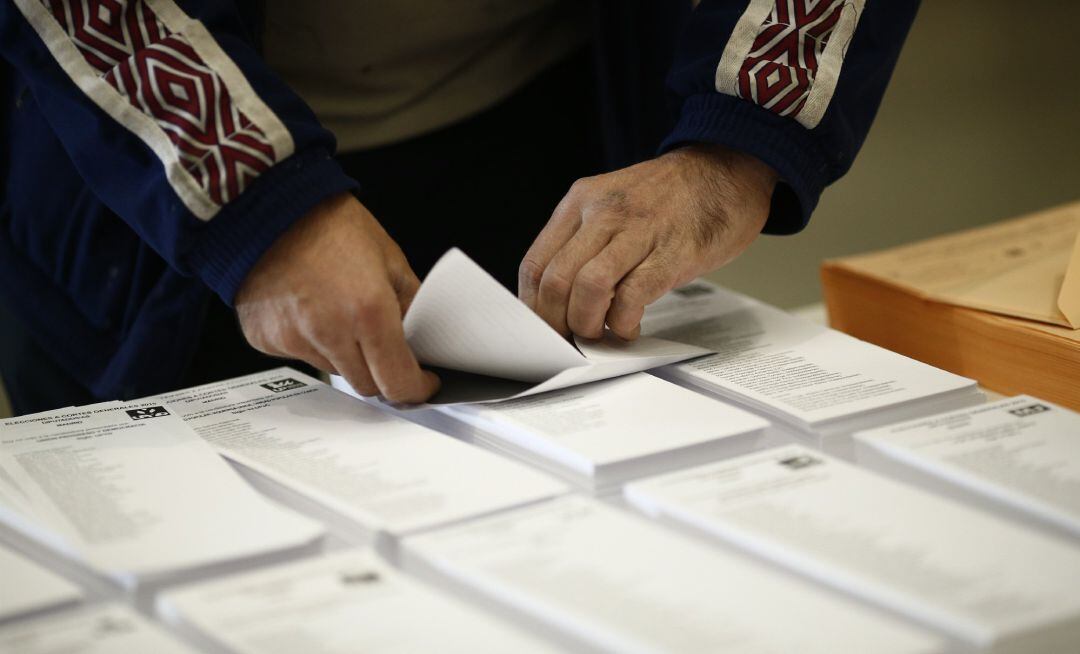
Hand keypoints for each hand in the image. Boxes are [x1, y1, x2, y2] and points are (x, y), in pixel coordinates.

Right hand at [235, 192, 438, 402]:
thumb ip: (411, 305)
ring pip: (335, 372)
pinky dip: (313, 344)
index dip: (416, 388)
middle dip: (383, 372)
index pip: (398, 382)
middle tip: (383, 344)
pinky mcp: (267, 340)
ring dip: (347, 357)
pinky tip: (311, 311)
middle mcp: (330, 332)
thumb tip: (422, 339)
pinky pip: (301, 357)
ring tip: (340, 314)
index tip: (421, 382)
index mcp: (368, 312)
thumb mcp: (389, 258)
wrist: (270, 209)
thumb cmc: (329, 224)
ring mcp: (294, 339)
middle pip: (367, 386)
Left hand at [519, 144, 777, 339]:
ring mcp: (638, 231)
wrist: (726, 169)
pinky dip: (623, 323)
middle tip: (569, 340)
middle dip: (556, 323)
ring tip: (600, 333)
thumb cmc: (670, 196)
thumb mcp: (612, 203)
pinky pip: (632, 297)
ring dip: (588, 324)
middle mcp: (604, 212)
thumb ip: (584, 242)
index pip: (535, 264)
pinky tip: (628, 327)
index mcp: (581, 201)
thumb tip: (558, 298)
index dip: (533, 308)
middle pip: (556, 281)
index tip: (543, 329)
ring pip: (588, 288)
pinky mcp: (672, 253)